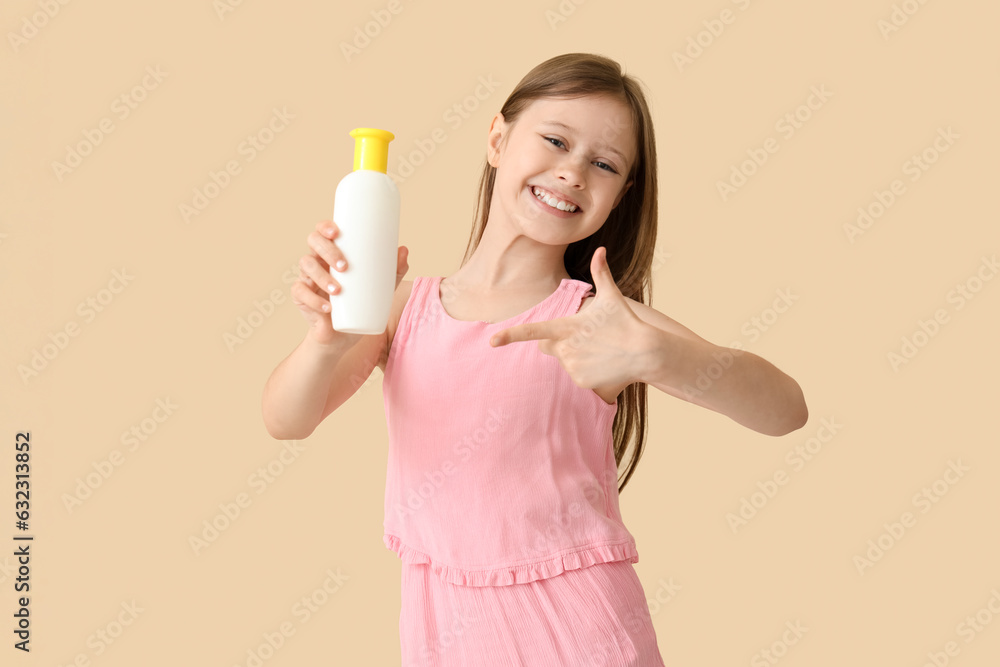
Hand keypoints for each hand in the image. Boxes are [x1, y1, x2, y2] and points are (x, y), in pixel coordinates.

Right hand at [292, 219, 408, 346]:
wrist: (342, 335)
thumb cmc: (359, 304)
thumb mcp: (380, 288)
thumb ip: (393, 271)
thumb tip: (404, 251)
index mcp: (332, 252)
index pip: (323, 231)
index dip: (325, 227)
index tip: (336, 232)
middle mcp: (317, 260)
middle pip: (313, 243)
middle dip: (327, 251)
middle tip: (344, 266)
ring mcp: (307, 278)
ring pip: (306, 265)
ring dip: (322, 276)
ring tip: (338, 290)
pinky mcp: (300, 297)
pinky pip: (300, 292)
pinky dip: (314, 300)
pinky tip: (327, 307)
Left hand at [489, 247, 649, 389]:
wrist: (646, 353)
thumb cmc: (627, 322)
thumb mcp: (612, 297)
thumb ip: (601, 273)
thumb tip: (601, 249)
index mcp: (566, 328)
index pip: (533, 331)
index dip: (510, 335)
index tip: (492, 340)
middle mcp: (565, 349)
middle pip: (547, 347)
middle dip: (557, 342)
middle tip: (582, 337)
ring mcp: (572, 367)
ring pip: (564, 361)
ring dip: (575, 356)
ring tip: (600, 350)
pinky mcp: (581, 382)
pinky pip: (576, 376)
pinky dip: (587, 372)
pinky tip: (604, 365)